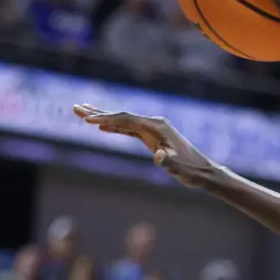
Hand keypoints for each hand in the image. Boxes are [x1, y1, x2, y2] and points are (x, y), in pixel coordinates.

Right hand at [72, 105, 214, 187]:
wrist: (203, 171)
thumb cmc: (191, 170)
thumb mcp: (179, 168)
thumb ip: (168, 162)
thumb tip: (158, 156)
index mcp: (157, 126)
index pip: (126, 119)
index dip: (106, 118)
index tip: (87, 120)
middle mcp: (154, 123)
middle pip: (121, 115)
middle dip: (98, 112)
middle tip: (76, 108)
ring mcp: (153, 129)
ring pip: (123, 121)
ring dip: (103, 118)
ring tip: (82, 115)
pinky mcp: (152, 137)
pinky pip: (129, 130)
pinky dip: (115, 128)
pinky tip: (102, 128)